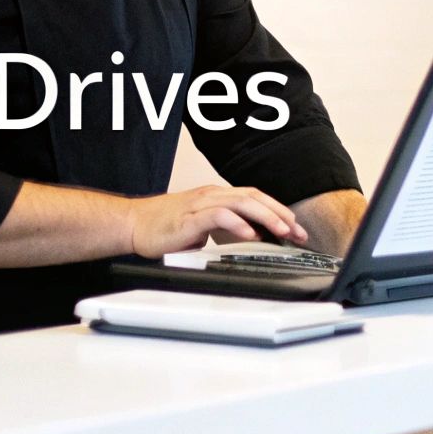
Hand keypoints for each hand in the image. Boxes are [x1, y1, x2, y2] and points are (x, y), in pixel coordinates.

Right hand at [126, 185, 307, 256]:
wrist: (134, 224)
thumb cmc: (165, 227)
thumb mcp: (202, 226)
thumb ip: (224, 228)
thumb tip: (251, 237)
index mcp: (217, 196)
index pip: (255, 198)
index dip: (279, 211)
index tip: (297, 229)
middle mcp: (212, 195)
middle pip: (254, 197)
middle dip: (280, 214)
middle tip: (298, 232)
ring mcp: (201, 204)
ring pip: (241, 203)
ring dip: (266, 217)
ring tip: (282, 231)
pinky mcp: (190, 218)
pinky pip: (218, 216)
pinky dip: (237, 223)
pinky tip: (249, 233)